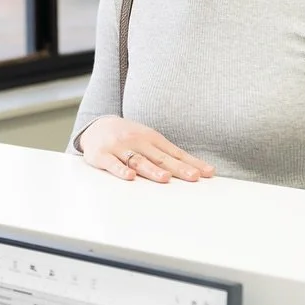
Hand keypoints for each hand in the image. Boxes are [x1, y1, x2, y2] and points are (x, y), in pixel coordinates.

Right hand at [77, 117, 214, 182]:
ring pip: (138, 160)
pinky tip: (129, 177)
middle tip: (193, 177)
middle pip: (160, 157)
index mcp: (152, 138)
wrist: (96, 126)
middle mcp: (138, 141)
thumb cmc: (128, 138)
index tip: (207, 173)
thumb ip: (167, 155)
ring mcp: (120, 147)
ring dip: (152, 170)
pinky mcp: (102, 155)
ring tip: (165, 178)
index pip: (175, 153)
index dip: (191, 163)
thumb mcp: (148, 141)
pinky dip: (120, 170)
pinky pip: (112, 164)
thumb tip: (195, 170)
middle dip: (178, 168)